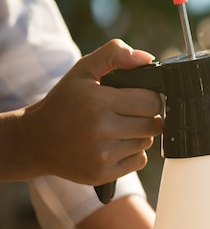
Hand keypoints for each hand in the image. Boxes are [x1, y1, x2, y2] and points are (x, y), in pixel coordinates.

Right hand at [15, 39, 162, 183]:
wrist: (36, 141)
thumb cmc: (64, 103)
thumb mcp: (83, 71)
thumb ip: (114, 54)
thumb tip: (148, 59)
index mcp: (98, 101)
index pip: (151, 101)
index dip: (150, 98)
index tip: (139, 98)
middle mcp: (100, 129)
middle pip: (153, 124)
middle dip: (146, 116)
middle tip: (130, 114)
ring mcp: (102, 155)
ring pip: (147, 142)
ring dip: (140, 135)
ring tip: (120, 128)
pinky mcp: (103, 174)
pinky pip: (140, 161)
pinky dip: (133, 153)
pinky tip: (115, 145)